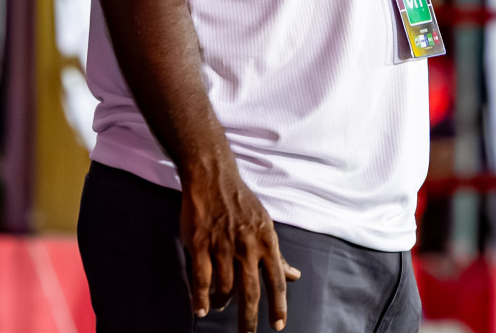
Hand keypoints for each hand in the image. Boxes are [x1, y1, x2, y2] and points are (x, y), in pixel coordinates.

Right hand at [180, 157, 300, 331]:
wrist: (213, 177)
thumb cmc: (242, 203)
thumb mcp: (265, 226)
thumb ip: (277, 255)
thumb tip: (295, 276)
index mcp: (266, 241)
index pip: (276, 280)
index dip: (279, 305)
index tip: (278, 325)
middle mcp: (246, 246)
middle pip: (251, 291)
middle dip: (250, 318)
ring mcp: (222, 245)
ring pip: (224, 286)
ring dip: (223, 303)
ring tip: (221, 307)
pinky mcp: (200, 243)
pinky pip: (201, 277)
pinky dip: (201, 296)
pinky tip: (201, 308)